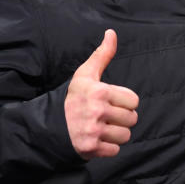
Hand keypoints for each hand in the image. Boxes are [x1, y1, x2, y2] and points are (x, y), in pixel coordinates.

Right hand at [64, 29, 139, 158]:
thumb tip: (112, 33)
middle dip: (122, 118)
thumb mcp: (86, 74)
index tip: (111, 102)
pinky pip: (115, 150)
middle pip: (132, 119)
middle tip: (106, 116)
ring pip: (126, 136)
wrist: (50, 125)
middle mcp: (96, 111)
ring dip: (116, 134)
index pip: (134, 101)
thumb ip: (102, 55)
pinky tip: (97, 139)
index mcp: (99, 92)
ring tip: (102, 127)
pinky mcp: (90, 148)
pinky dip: (108, 147)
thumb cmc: (74, 98)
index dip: (125, 102)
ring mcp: (93, 131)